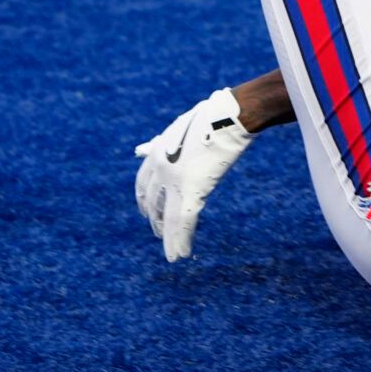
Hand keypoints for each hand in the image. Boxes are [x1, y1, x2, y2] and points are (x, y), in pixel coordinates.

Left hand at [134, 88, 254, 261]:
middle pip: (153, 201)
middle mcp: (160, 168)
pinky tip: (180, 255)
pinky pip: (183, 222)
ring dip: (168, 238)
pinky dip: (180, 241)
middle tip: (157, 232)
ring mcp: (175, 180)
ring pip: (167, 217)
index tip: (147, 209)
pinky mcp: (193, 190)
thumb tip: (140, 148)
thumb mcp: (182, 126)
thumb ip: (161, 143)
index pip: (144, 182)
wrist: (229, 117)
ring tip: (172, 254)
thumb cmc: (214, 116)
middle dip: (154, 219)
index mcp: (156, 151)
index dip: (145, 198)